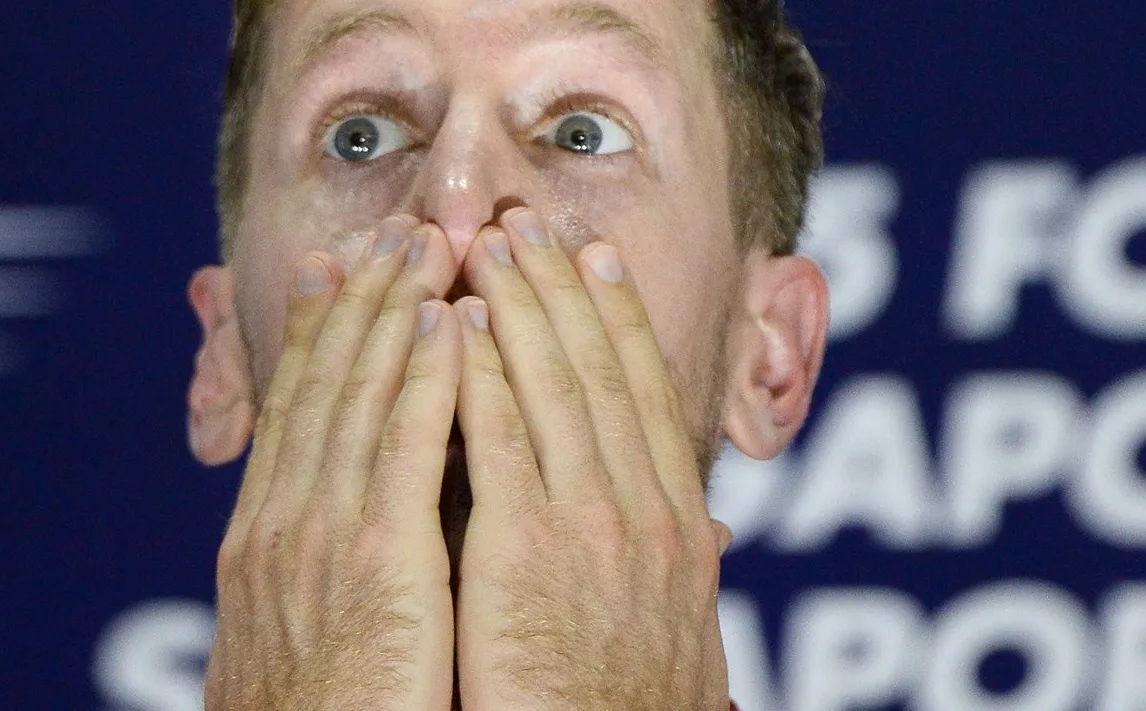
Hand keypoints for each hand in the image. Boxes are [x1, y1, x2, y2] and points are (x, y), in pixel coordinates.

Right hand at [205, 216, 459, 710]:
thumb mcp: (302, 634)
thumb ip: (335, 567)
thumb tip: (357, 533)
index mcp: (268, 536)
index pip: (298, 407)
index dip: (320, 329)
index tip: (340, 265)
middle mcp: (286, 520)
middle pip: (324, 382)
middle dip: (359, 297)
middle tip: (390, 225)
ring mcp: (324, 538)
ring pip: (360, 395)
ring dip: (394, 310)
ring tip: (423, 241)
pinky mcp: (377, 566)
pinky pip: (403, 451)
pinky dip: (423, 379)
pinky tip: (447, 323)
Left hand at [452, 209, 730, 709]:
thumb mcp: (674, 631)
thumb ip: (669, 566)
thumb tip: (693, 531)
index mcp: (679, 527)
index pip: (647, 395)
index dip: (620, 316)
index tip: (596, 259)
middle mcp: (644, 513)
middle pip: (602, 370)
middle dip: (562, 286)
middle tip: (530, 221)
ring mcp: (590, 530)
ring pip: (554, 387)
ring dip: (517, 306)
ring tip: (484, 245)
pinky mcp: (526, 557)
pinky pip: (499, 443)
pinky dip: (479, 375)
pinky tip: (452, 328)